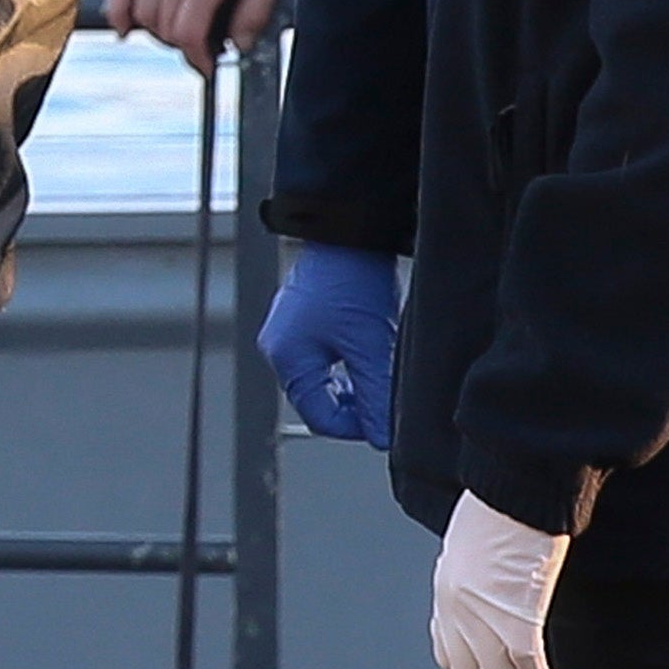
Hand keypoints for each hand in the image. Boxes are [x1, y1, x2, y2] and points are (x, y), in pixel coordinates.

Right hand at [104, 0, 283, 74]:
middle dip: (185, 46)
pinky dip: (119, 14)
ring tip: (184, 30)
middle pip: (164, 30)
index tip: (210, 67)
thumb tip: (239, 46)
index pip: (187, 35)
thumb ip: (254, 14)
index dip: (199, 59)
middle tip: (208, 45)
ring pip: (143, 16)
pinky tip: (125, 30)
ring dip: (160, 32)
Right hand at [258, 243, 400, 445]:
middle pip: (321, 401)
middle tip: (386, 395)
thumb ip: (375, 396)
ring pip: (326, 380)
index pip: (320, 418)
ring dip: (355, 383)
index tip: (386, 422)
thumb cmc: (351, 281)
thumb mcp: (370, 345)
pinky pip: (326, 358)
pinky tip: (371, 348)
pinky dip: (349, 363)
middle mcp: (282, 350)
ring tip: (380, 368)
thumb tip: (382, 435)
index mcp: (289, 360)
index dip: (357, 426)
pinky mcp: (304, 321)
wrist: (348, 233)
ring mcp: (291, 335)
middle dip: (356, 403)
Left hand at [430, 492, 568, 668]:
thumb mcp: (471, 549)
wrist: (515, 493)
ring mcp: (485, 615)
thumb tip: (487, 597)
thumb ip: (474, 580)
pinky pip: (525, 663)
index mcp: (445, 592)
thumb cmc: (500, 511)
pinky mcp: (518, 615)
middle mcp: (458, 610)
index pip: (447, 653)